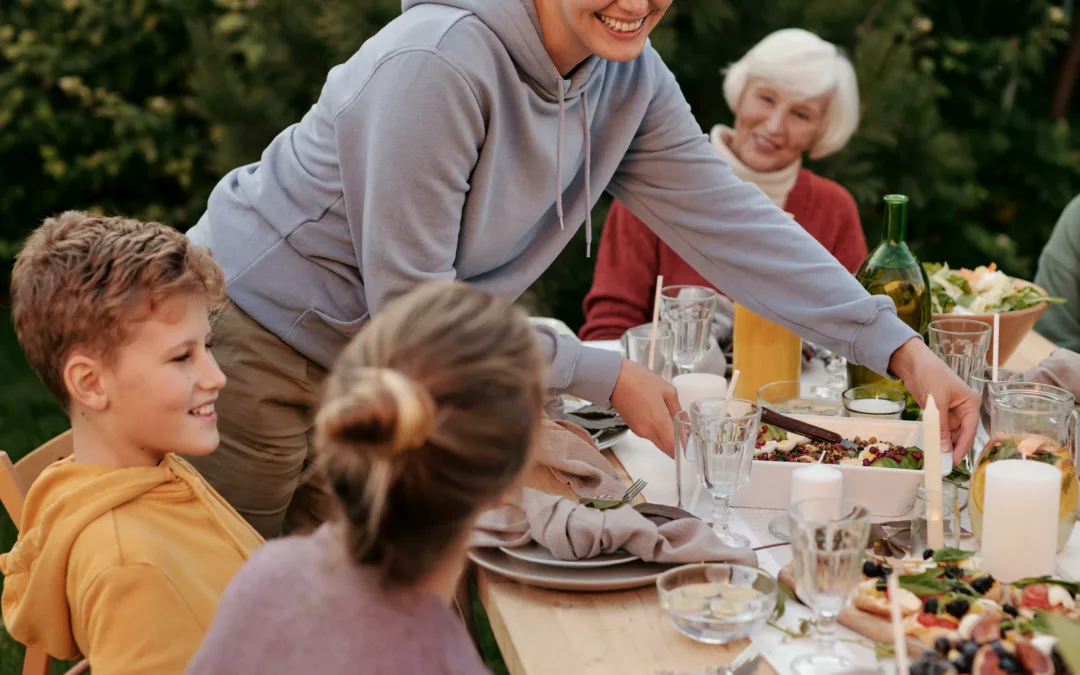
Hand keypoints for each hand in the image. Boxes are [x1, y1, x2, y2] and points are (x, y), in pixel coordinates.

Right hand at [609, 358, 680, 456]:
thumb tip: (683, 421)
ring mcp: (639, 431)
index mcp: (660, 424)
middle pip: (667, 449)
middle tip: (685, 432)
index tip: (691, 443)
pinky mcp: (633, 427)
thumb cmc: (641, 381)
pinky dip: (657, 430)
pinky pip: (650, 434)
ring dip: (667, 436)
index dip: (685, 449)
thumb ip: (677, 409)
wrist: (614, 378)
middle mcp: (649, 433)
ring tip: (672, 419)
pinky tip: (658, 415)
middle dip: (677, 445)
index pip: (675, 449)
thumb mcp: (667, 390)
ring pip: (658, 441)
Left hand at [889, 338, 979, 465]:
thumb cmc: (931, 374)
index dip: (963, 446)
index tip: (956, 460)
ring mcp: (951, 413)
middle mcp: (964, 410)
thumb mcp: (937, 401)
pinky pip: (940, 430)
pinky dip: (936, 438)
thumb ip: (940, 425)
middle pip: (961, 435)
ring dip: (944, 445)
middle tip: (945, 464)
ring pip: (950, 435)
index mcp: (971, 404)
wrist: (913, 363)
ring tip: (938, 459)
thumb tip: (944, 448)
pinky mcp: (939, 414)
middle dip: (954, 448)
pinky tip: (932, 447)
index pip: (970, 430)